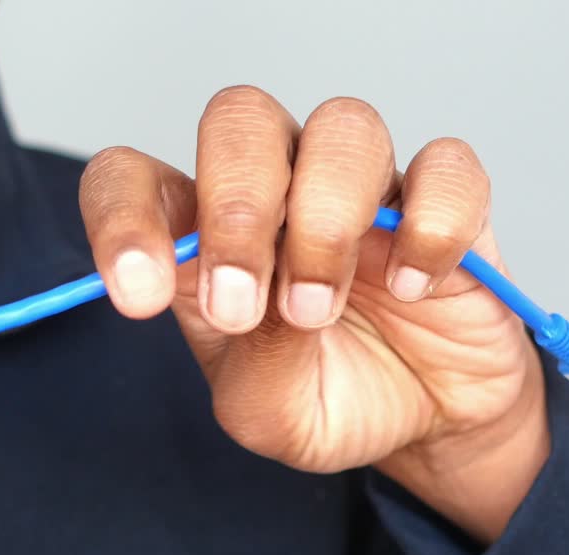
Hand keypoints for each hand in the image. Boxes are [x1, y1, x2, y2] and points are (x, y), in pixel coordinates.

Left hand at [79, 87, 548, 541]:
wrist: (430, 423)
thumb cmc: (331, 399)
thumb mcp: (269, 414)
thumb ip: (256, 364)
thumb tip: (271, 303)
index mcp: (205, 236)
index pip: (134, 176)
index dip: (122, 217)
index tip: (139, 294)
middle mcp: (279, 190)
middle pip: (240, 118)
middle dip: (237, 209)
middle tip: (244, 306)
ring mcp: (362, 187)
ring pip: (343, 126)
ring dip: (326, 220)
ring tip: (321, 307)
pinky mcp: (445, 200)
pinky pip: (446, 166)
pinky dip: (431, 225)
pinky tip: (418, 287)